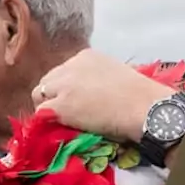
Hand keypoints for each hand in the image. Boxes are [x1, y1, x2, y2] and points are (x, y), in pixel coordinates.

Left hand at [32, 48, 175, 142]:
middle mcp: (71, 66)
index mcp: (86, 56)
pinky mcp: (60, 105)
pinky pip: (41, 113)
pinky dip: (47, 121)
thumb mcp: (115, 73)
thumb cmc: (140, 96)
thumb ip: (96, 77)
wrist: (144, 107)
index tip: (74, 99)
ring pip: (39, 95)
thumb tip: (91, 92)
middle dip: (53, 96)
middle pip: (48, 81)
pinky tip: (60, 128)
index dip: (66, 88)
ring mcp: (63, 86)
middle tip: (64, 113)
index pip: (63, 71)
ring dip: (48, 108)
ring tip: (61, 122)